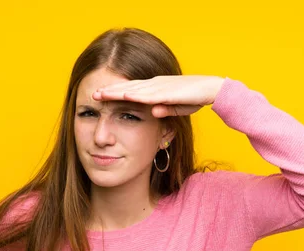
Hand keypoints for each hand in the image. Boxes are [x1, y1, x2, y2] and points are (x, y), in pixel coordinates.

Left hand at [92, 75, 224, 117]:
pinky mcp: (167, 91)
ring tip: (101, 94)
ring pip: (133, 89)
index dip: (115, 92)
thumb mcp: (176, 107)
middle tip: (92, 94)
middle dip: (110, 91)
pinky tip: (123, 95)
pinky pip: (148, 94)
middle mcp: (154, 84)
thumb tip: (152, 114)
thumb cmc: (195, 98)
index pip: (131, 89)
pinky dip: (135, 94)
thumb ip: (164, 110)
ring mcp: (160, 86)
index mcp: (155, 87)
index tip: (101, 96)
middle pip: (127, 87)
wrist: (211, 89)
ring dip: (116, 92)